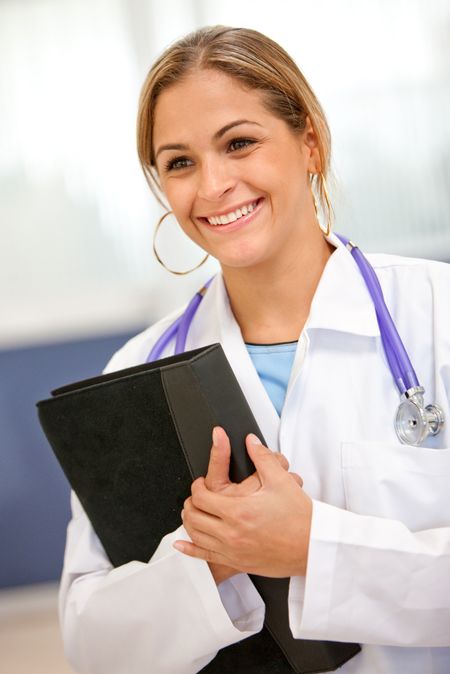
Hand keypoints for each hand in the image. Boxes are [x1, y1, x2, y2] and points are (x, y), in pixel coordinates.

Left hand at [175, 428, 310, 578]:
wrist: (313, 547)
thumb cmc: (300, 518)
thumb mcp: (280, 481)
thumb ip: (262, 457)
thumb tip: (250, 441)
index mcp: (238, 511)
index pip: (202, 497)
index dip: (197, 486)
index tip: (201, 482)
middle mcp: (231, 533)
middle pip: (194, 516)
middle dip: (190, 503)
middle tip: (196, 495)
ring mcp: (233, 551)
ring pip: (196, 536)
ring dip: (189, 522)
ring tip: (193, 511)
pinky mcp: (238, 563)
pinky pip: (206, 558)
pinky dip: (190, 550)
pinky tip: (181, 545)